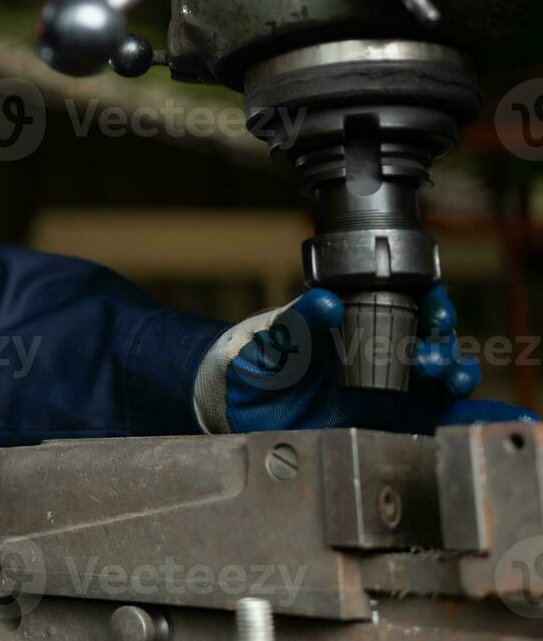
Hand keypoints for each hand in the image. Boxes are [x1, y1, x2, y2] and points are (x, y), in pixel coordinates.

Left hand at [193, 285, 538, 434]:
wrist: (244, 414)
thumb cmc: (258, 367)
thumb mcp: (271, 340)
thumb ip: (296, 321)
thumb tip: (323, 301)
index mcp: (357, 320)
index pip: (407, 300)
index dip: (428, 299)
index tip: (433, 304)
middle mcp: (383, 351)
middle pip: (432, 337)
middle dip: (442, 340)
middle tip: (432, 353)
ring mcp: (392, 388)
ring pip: (441, 375)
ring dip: (453, 372)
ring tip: (447, 377)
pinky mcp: (395, 424)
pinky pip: (437, 418)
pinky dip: (465, 416)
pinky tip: (480, 417)